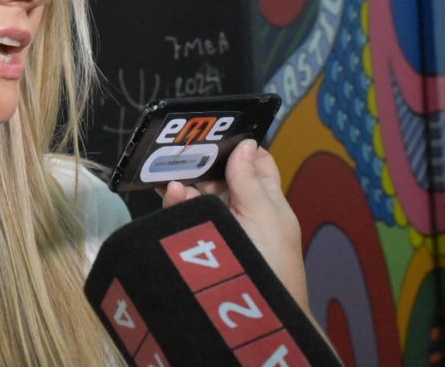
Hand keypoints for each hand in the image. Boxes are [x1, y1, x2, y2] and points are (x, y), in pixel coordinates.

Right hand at [160, 139, 308, 311]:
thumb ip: (250, 180)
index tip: (218, 130)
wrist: (255, 313)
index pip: (254, 164)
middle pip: (220, 177)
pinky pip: (184, 215)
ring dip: (187, 183)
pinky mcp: (196, 240)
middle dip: (203, 164)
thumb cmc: (272, 263)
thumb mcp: (265, 215)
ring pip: (199, 195)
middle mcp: (241, 211)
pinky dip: (177, 202)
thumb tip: (245, 144)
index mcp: (266, 201)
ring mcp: (218, 226)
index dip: (239, 146)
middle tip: (183, 150)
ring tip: (174, 179)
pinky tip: (172, 194)